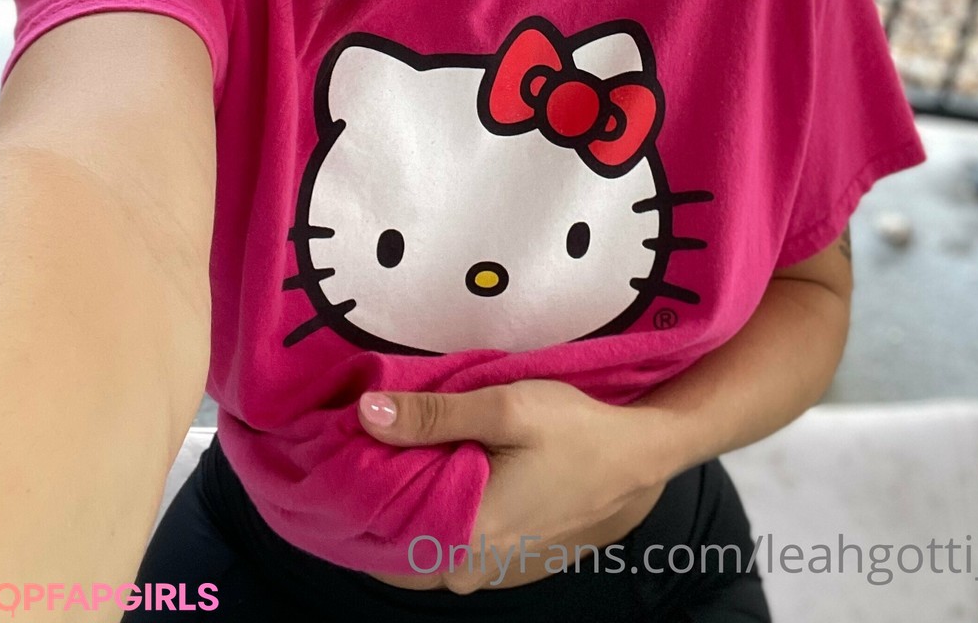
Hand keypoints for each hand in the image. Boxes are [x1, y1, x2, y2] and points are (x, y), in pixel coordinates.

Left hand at [356, 379, 655, 593]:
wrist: (636, 456)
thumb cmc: (575, 431)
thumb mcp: (505, 408)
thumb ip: (433, 415)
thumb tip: (366, 413)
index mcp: (468, 538)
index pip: (381, 532)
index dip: (356, 490)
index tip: (341, 449)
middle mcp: (472, 568)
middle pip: (399, 540)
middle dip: (378, 496)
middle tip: (365, 442)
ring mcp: (490, 569)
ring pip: (423, 543)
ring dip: (407, 503)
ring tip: (395, 451)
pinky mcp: (504, 558)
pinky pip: (449, 542)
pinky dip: (434, 512)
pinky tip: (432, 471)